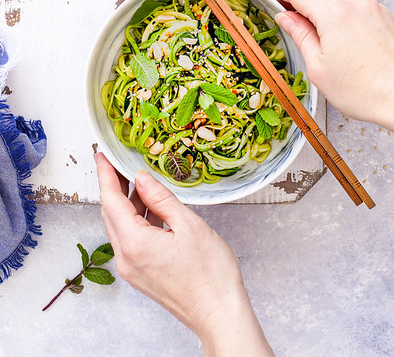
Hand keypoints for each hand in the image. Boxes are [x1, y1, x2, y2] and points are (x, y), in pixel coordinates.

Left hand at [95, 153, 273, 355]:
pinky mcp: (141, 275)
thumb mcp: (188, 224)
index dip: (105, 174)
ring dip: (127, 203)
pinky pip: (130, 240)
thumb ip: (160, 198)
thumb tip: (141, 178)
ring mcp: (132, 269)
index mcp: (134, 243)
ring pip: (120, 227)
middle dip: (114, 186)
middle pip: (111, 214)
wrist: (218, 312)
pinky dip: (136, 219)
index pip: (111, 200)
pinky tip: (151, 207)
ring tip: (140, 180)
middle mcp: (126, 258)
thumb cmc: (210, 273)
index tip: (102, 155)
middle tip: (120, 163)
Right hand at [258, 0, 393, 209]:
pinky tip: (330, 26)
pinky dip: (335, 8)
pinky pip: (352, 4)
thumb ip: (301, 35)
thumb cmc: (364, 90)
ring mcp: (372, 8)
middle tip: (277, 2)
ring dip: (316, 1)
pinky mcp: (384, 17)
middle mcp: (355, 3)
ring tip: (302, 19)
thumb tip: (286, 17)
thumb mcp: (319, 67)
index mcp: (334, 14)